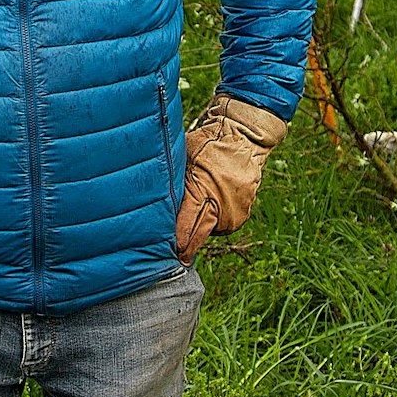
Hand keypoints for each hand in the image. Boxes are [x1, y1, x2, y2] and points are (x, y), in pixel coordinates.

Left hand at [174, 96, 287, 263]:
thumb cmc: (205, 145)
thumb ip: (173, 183)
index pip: (185, 227)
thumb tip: (154, 204)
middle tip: (176, 257)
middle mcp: (219, 207)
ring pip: (210, 231)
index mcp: (201, 192)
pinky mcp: (243, 214)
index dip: (176, 241)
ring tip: (193, 217)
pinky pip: (223, 224)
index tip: (166, 250)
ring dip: (201, 229)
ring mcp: (233, 212)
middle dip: (186, 246)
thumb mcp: (184, 158)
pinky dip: (215, 220)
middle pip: (198, 237)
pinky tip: (211, 205)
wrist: (243, 139)